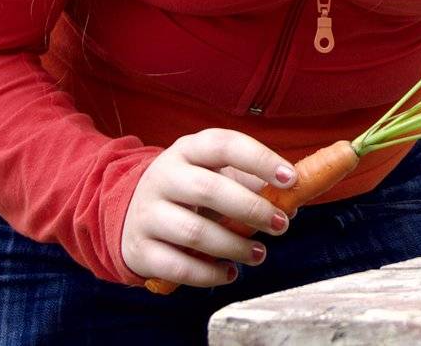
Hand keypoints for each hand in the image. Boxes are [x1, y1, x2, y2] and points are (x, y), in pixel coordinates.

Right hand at [121, 128, 295, 286]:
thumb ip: (251, 183)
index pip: (225, 145)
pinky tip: (229, 273)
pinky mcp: (139, 250)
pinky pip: (179, 267)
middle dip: (253, 209)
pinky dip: (209, 274)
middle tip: (281, 224)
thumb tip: (290, 204)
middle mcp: (163, 177)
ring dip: (235, 246)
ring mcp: (146, 214)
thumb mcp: (214, 174)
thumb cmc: (190, 191)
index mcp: (187, 150)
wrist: (129, 213)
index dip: (261, 160)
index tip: (291, 180)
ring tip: (259, 254)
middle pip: (210, 190)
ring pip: (196, 233)